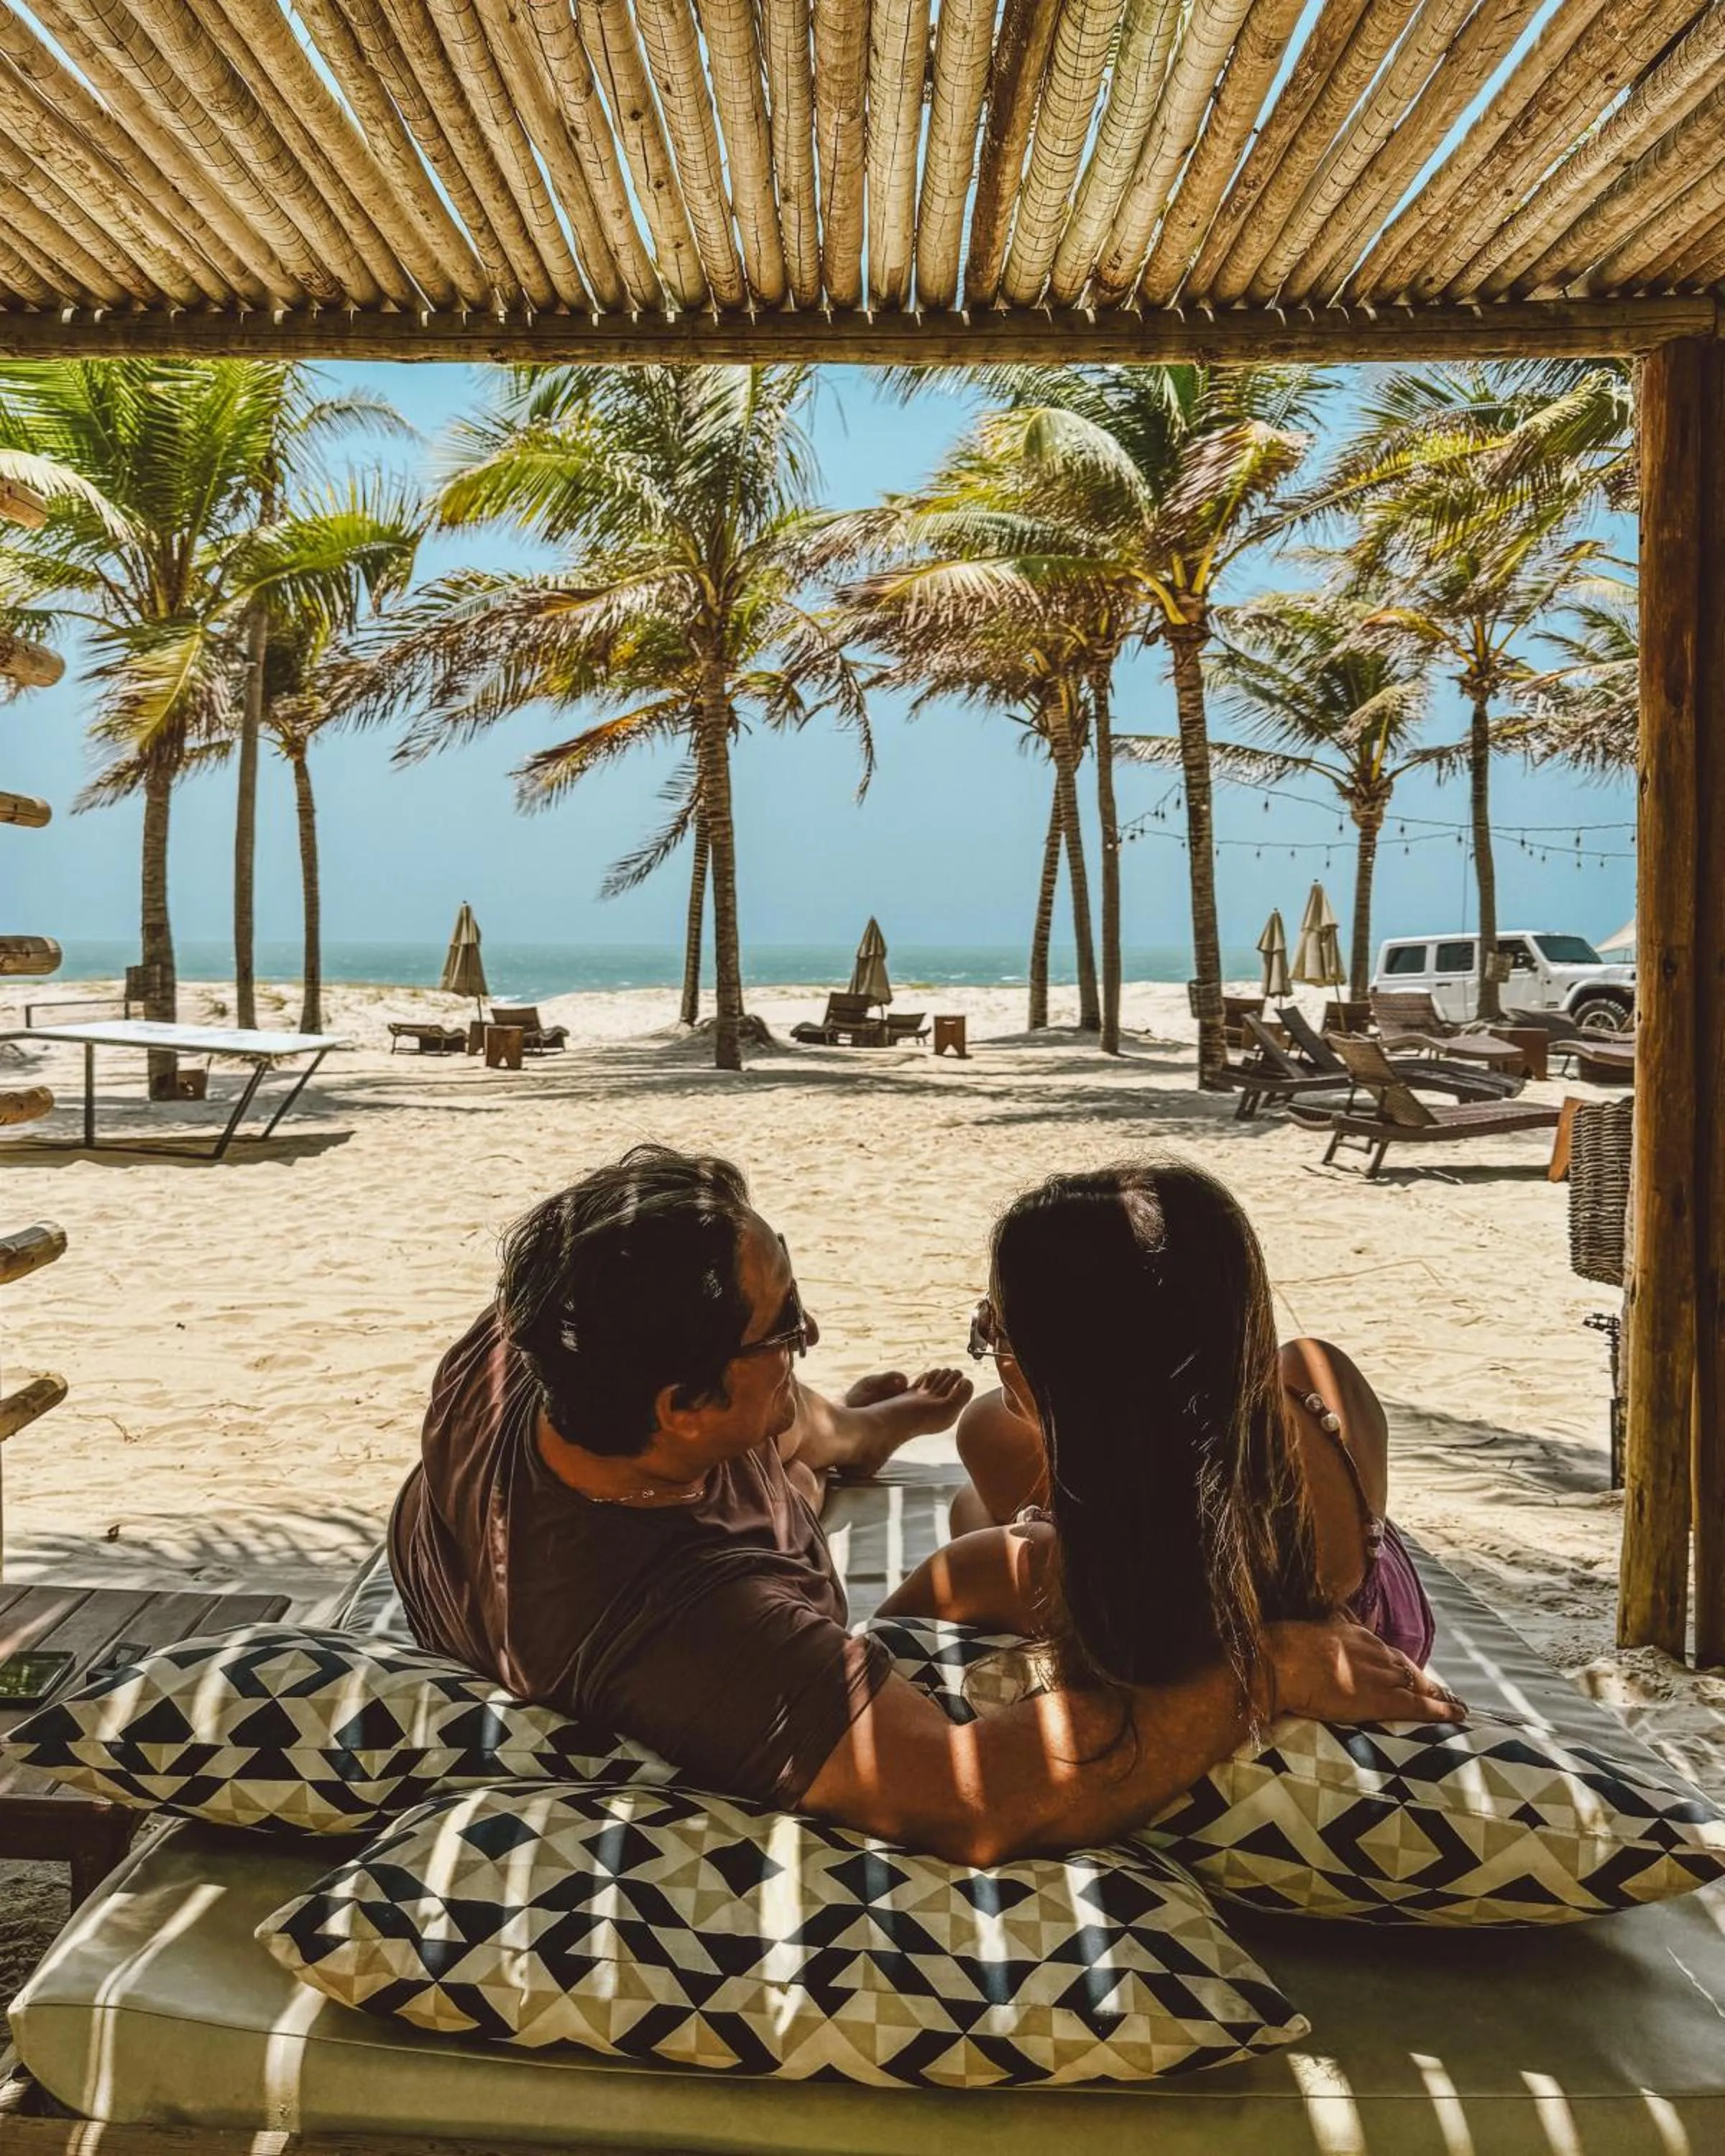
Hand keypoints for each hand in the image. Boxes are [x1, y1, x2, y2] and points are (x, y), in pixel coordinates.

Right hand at [1268, 1616, 1466, 1725]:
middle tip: (1440, 1690)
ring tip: (1453, 1704)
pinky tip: (1458, 1715)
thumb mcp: (1313, 1627)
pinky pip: (1420, 1705)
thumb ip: (1331, 1623)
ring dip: (1436, 1694)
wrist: (1284, 1663)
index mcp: (1356, 1634)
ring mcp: (1382, 1675)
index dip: (1399, 1664)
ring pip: (1418, 1684)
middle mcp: (1375, 1651)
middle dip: (1423, 1679)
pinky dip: (1442, 1710)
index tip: (1408, 1672)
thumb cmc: (1288, 1647)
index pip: (1386, 1651)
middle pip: (1406, 1667)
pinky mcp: (1385, 1699)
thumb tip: (1338, 1613)